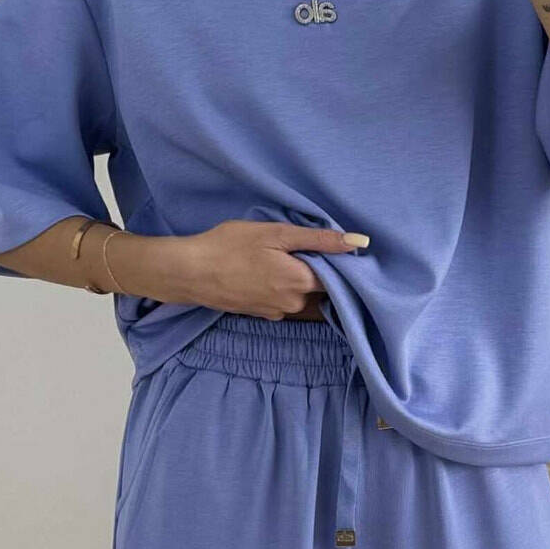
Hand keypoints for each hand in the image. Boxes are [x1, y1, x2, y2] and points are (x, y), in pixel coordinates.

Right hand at [162, 221, 369, 320]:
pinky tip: (270, 272)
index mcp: (302, 283)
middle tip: (306, 248)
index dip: (340, 262)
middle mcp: (294, 304)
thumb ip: (319, 239)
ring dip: (302, 281)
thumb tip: (360, 242)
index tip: (336, 247)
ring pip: (304, 296)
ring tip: (286, 259)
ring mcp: (278, 312)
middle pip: (322, 288)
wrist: (189, 272)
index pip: (339, 277)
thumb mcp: (276, 234)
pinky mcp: (263, 315)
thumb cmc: (229, 247)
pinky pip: (286, 301)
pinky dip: (285, 288)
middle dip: (321, 271)